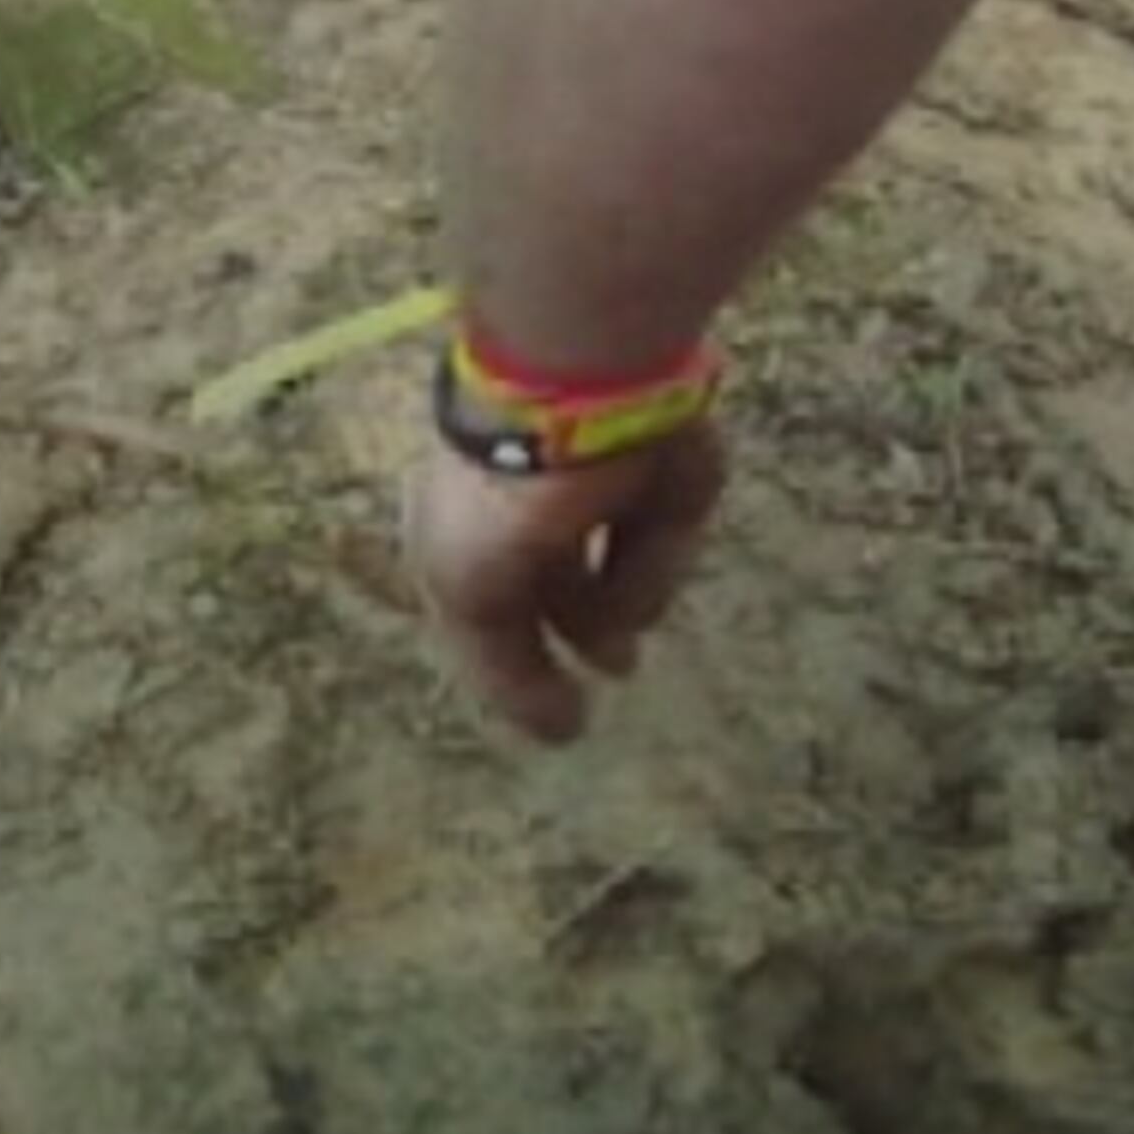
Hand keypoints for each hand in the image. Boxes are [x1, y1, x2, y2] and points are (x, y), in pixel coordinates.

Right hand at [395, 425, 726, 742]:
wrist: (575, 397)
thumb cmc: (496, 498)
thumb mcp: (467, 599)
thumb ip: (506, 676)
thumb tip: (559, 736)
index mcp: (466, 526)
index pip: (491, 604)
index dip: (518, 654)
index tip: (557, 702)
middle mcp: (533, 510)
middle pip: (566, 593)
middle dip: (591, 632)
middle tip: (620, 669)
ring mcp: (603, 494)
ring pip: (627, 580)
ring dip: (626, 596)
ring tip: (621, 575)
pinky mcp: (664, 481)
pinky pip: (667, 547)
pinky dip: (660, 556)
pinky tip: (646, 536)